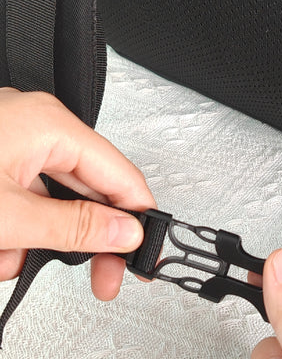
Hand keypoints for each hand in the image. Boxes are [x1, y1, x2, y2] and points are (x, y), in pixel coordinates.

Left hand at [0, 87, 155, 300]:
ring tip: (12, 257)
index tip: (146, 252)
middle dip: (89, 238)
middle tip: (105, 275)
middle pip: (91, 189)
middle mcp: (38, 126)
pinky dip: (20, 227)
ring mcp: (17, 140)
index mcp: (49, 125)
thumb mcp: (8, 215)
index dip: (140, 216)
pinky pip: (30, 196)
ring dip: (42, 238)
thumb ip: (74, 226)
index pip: (120, 175)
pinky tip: (0, 245)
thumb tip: (125, 232)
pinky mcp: (1, 158)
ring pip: (57, 199)